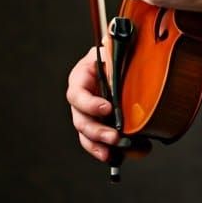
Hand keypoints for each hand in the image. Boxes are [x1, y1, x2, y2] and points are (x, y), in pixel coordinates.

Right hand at [65, 46, 122, 162]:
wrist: (124, 58)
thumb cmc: (118, 51)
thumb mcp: (114, 48)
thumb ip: (114, 50)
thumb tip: (115, 45)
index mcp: (81, 77)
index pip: (77, 93)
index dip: (90, 103)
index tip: (108, 108)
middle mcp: (81, 98)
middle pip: (80, 120)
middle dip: (97, 131)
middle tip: (115, 137)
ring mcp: (88, 114)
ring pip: (86, 135)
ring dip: (99, 146)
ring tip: (114, 154)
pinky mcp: (99, 124)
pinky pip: (97, 142)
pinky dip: (107, 151)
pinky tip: (119, 157)